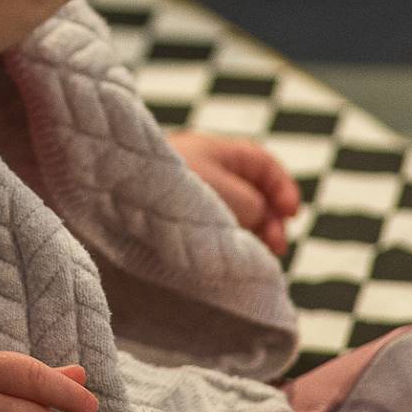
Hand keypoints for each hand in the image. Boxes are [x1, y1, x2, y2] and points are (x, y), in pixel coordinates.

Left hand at [169, 129, 298, 257]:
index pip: (259, 162)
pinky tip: (232, 261)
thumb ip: (256, 206)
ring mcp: (181, 196)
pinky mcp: (169, 223)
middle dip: (268, 218)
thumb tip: (261, 220)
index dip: (282, 187)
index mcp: (214, 150)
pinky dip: (225, 245)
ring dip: (248, 235)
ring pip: (228, 213)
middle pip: (246, 190)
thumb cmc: (177, 192)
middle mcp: (198, 169)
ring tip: (258, 258)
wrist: (118, 204)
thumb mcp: (233, 196)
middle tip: (277, 246)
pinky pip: (207, 230)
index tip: (293, 214)